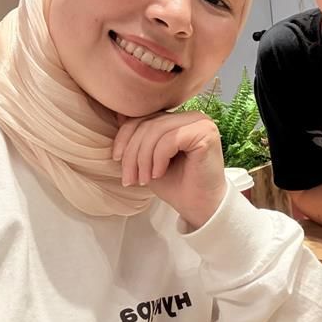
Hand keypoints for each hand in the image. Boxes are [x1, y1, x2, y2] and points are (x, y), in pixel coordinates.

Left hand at [113, 111, 226, 229]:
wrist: (199, 207)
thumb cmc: (176, 185)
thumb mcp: (148, 159)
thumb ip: (138, 137)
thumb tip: (119, 114)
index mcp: (178, 119)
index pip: (144, 117)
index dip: (124, 137)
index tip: (115, 160)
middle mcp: (191, 116)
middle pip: (148, 124)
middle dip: (132, 153)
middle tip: (129, 178)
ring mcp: (200, 122)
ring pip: (156, 130)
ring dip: (143, 159)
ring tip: (143, 179)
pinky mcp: (206, 133)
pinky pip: (170, 139)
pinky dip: (158, 159)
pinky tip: (158, 174)